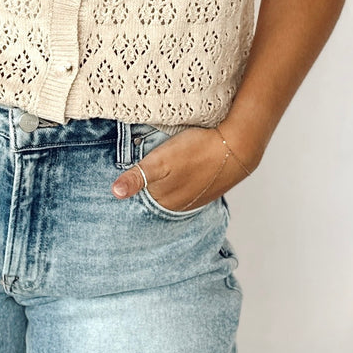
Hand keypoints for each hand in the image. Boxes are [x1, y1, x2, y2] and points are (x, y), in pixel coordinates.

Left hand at [111, 125, 259, 211]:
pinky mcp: (208, 187)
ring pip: (172, 190)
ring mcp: (196, 198)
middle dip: (147, 186)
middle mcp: (180, 205)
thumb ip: (137, 177)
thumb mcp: (160, 162)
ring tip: (162, 168)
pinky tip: (183, 167)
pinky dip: (182, 178)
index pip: (140, 197)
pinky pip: (188, 185)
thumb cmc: (196, 152)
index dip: (132, 184)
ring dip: (166, 183)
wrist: (237, 147)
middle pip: (155, 196)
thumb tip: (115, 193)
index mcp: (165, 201)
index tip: (126, 174)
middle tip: (142, 168)